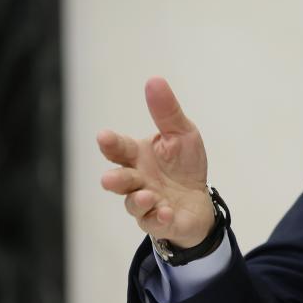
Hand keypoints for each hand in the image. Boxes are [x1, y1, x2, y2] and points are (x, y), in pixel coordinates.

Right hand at [97, 77, 213, 246]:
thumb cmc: (183, 165)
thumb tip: (154, 80)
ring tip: (146, 196)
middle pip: (119, 179)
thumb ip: (166, 112)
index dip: (111, 143)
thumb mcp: (181, 133)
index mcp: (137, 156)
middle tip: (111, 179)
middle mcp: (137, 180)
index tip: (104, 136)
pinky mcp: (160, 222)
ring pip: (134, 204)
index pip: (119, 148)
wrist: (198, 200)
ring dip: (138, 201)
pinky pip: (154, 222)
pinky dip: (158, 217)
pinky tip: (165, 211)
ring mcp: (146, 203)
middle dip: (115, 179)